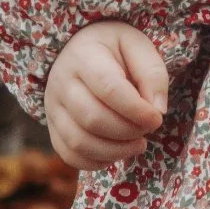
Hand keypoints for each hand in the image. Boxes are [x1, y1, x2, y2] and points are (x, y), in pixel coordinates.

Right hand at [43, 20, 168, 168]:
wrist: (78, 49)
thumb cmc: (114, 49)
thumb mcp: (138, 46)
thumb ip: (152, 74)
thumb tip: (157, 111)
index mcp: (84, 56)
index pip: (108, 88)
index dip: (136, 110)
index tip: (156, 118)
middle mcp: (61, 82)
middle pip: (92, 119)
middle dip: (128, 131)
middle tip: (148, 129)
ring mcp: (52, 108)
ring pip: (79, 142)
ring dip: (115, 151)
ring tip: (138, 143)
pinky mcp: (53, 128)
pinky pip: (70, 155)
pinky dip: (97, 162)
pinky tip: (117, 151)